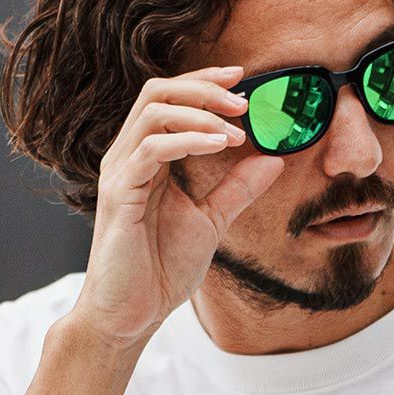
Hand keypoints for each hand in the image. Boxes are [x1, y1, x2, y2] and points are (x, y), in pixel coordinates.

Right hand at [69, 63, 286, 351]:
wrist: (130, 315)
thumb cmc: (159, 270)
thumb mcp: (210, 222)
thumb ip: (237, 189)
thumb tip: (274, 159)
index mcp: (146, 157)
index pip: (170, 98)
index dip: (204, 81)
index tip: (242, 78)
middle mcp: (128, 156)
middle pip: (159, 92)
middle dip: (204, 88)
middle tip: (244, 101)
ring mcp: (120, 172)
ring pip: (154, 112)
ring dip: (200, 113)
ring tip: (236, 131)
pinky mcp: (119, 194)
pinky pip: (151, 149)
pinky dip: (187, 140)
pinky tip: (218, 146)